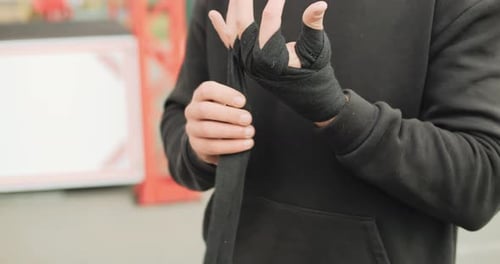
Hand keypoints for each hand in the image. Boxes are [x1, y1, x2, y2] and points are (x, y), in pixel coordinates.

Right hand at [184, 81, 254, 164]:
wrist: (208, 137)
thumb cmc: (222, 115)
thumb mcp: (226, 104)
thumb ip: (233, 103)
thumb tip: (246, 111)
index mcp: (200, 96)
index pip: (207, 90)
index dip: (225, 94)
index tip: (242, 102)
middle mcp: (192, 111)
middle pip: (205, 110)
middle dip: (229, 115)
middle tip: (248, 119)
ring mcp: (192, 129)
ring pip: (207, 129)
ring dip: (231, 131)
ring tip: (249, 132)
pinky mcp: (197, 145)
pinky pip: (212, 146)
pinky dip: (231, 146)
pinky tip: (245, 143)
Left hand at [209, 1, 345, 122]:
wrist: (304, 94)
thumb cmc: (313, 71)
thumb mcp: (316, 49)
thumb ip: (313, 26)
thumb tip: (320, 4)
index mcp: (272, 57)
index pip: (270, 19)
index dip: (276, 0)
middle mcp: (254, 59)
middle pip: (243, 21)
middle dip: (244, 0)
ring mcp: (246, 59)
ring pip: (234, 27)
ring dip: (234, 6)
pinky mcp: (244, 60)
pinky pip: (229, 41)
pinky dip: (220, 27)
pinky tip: (213, 13)